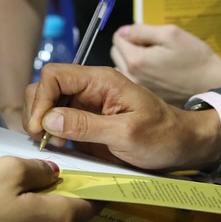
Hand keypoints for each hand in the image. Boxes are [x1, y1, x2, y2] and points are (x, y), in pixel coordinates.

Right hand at [0, 156, 97, 221]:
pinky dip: (25, 215)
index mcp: (63, 219)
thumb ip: (38, 168)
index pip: (93, 201)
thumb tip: (54, 174)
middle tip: (41, 167)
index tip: (84, 165)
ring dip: (40, 202)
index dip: (91, 182)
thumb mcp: (8, 171)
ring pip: (48, 220)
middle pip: (70, 210)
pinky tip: (3, 203)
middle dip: (62, 190)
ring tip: (16, 182)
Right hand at [25, 63, 220, 172]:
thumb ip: (87, 125)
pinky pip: (59, 120)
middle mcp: (90, 88)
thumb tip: (48, 118)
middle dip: (38, 111)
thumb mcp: (126, 134)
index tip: (39, 128)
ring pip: (49, 103)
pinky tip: (60, 146)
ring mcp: (87, 104)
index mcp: (100, 80)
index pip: (55, 75)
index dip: (41, 99)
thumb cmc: (162, 137)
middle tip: (44, 139)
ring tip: (53, 144)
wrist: (183, 145)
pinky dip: (52, 132)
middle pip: (46, 87)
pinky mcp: (87, 121)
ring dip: (43, 123)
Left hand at [110, 23, 220, 100]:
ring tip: (154, 60)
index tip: (149, 35)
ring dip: (131, 60)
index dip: (132, 32)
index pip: (117, 38)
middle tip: (152, 47)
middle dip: (129, 46)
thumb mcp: (171, 34)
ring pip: (122, 67)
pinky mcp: (146, 98)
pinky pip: (132, 80)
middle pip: (116, 53)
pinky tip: (157, 73)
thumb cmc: (194, 57)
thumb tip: (123, 31)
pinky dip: (138, 73)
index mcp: (135, 60)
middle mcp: (131, 78)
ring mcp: (138, 90)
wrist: (213, 85)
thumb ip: (142, 30)